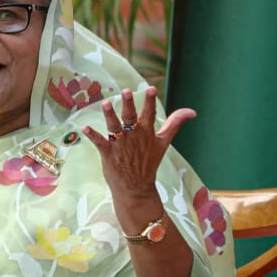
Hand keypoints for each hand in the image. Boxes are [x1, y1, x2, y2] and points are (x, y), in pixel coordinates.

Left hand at [85, 86, 192, 200]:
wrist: (137, 188)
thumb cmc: (149, 162)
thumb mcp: (163, 142)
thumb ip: (175, 124)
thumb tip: (192, 111)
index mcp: (147, 132)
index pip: (149, 113)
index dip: (150, 101)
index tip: (151, 88)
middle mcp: (134, 137)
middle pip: (130, 117)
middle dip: (128, 104)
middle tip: (126, 91)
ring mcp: (121, 145)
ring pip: (114, 127)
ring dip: (109, 116)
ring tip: (105, 104)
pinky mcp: (108, 154)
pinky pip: (100, 142)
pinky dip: (92, 135)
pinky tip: (84, 128)